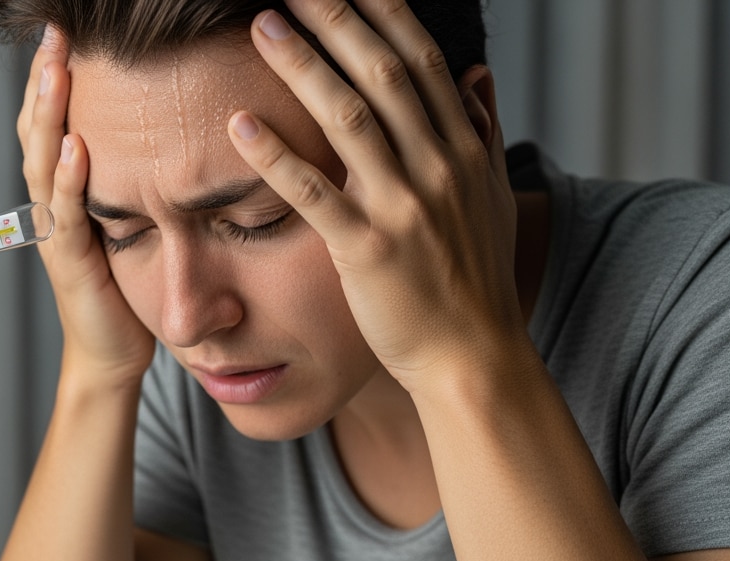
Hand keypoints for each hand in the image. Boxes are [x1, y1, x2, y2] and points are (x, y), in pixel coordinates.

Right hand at [18, 27, 154, 383]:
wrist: (113, 353)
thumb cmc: (126, 288)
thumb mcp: (130, 220)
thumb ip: (131, 181)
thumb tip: (165, 130)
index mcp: (64, 191)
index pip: (52, 121)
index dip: (54, 77)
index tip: (66, 35)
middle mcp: (50, 204)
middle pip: (37, 129)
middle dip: (45, 79)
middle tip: (54, 33)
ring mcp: (55, 231)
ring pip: (43, 162)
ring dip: (50, 114)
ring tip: (58, 70)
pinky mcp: (71, 261)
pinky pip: (67, 213)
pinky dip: (69, 178)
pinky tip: (76, 145)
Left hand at [227, 0, 526, 394]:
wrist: (473, 357)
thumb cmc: (474, 281)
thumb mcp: (490, 198)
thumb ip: (480, 132)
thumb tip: (476, 74)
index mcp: (461, 149)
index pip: (421, 62)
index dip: (384, 14)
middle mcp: (436, 167)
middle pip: (381, 74)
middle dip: (336, 21)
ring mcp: (402, 207)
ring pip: (347, 119)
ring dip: (301, 67)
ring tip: (262, 27)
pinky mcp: (367, 250)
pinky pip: (314, 194)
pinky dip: (276, 155)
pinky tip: (239, 124)